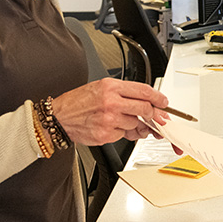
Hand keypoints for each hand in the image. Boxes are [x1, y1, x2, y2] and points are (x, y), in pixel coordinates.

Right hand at [51, 78, 169, 145]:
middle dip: (152, 114)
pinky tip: (110, 127)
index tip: (163, 102)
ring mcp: (109, 119)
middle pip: (145, 108)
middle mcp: (111, 102)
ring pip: (135, 123)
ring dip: (133, 124)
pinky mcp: (106, 134)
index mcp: (111, 87)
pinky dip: (121, 132)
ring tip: (119, 120)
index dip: (158, 97)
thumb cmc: (79, 102)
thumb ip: (124, 93)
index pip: (143, 90)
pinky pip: (123, 135)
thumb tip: (146, 100)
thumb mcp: (101, 87)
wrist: (59, 118)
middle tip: (153, 116)